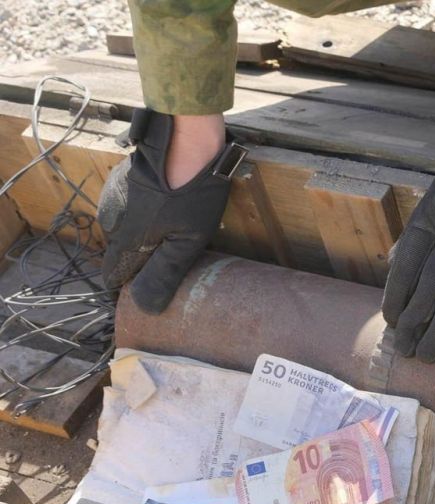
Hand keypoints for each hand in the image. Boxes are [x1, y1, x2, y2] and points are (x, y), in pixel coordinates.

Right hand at [98, 109, 243, 312]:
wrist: (187, 137)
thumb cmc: (193, 191)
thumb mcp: (188, 240)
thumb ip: (165, 273)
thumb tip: (146, 307)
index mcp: (127, 240)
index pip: (114, 276)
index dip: (129, 287)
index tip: (147, 292)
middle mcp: (113, 220)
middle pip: (123, 253)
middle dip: (142, 260)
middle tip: (173, 257)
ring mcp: (116, 197)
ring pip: (127, 229)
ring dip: (146, 234)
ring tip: (177, 230)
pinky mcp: (124, 180)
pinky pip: (131, 208)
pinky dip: (147, 213)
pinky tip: (171, 206)